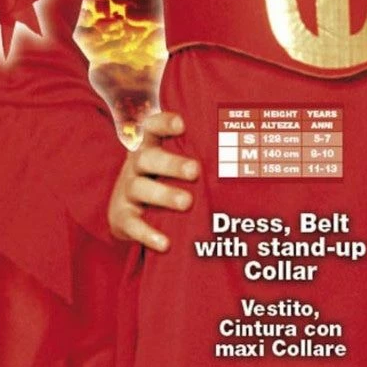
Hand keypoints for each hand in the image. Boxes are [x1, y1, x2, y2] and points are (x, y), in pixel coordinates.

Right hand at [108, 111, 199, 252]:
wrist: (126, 211)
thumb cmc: (163, 182)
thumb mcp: (172, 165)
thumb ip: (196, 156)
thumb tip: (245, 156)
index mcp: (149, 147)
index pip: (152, 127)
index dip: (164, 123)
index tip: (182, 125)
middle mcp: (135, 165)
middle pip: (147, 158)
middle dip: (171, 163)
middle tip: (195, 170)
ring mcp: (126, 190)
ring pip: (139, 187)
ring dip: (164, 194)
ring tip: (187, 202)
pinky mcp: (121, 216)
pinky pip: (132, 224)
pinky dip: (147, 234)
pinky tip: (165, 243)